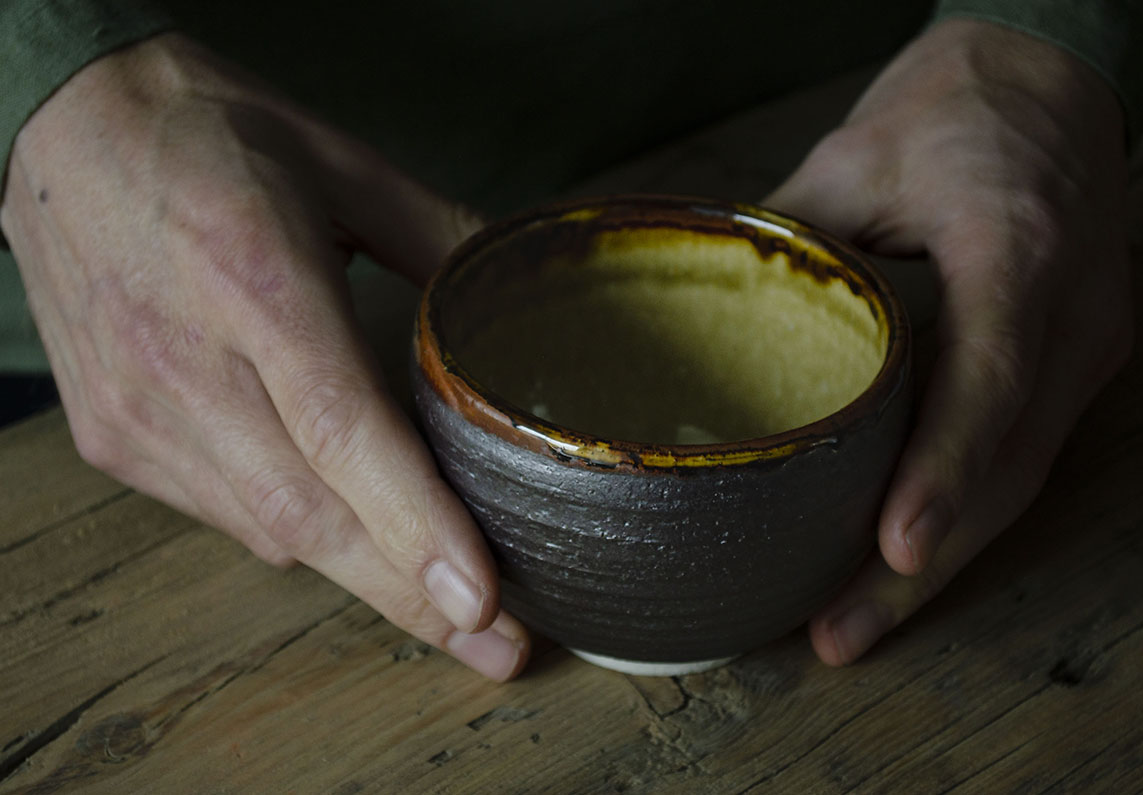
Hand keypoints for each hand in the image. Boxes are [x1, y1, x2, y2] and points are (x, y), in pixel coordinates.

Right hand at [0, 34, 528, 679]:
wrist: (59, 125)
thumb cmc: (206, 132)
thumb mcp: (342, 161)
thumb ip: (442, 236)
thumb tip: (520, 295)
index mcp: (255, 279)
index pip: (341, 431)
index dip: (413, 525)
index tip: (480, 598)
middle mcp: (185, 361)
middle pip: (310, 515)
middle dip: (410, 595)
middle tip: (498, 649)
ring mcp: (138, 410)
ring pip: (268, 531)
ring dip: (361, 572)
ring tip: (442, 603)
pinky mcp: (112, 436)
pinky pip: (224, 514)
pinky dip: (297, 532)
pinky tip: (341, 524)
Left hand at [765, 19, 1132, 663]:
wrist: (1052, 76)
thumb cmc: (954, 106)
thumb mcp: (855, 155)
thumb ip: (786, 242)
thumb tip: (702, 315)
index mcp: (1019, 245)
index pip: (992, 375)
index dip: (944, 469)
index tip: (894, 547)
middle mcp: (1071, 311)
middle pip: (1009, 465)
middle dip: (926, 564)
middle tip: (839, 633)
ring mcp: (1083, 343)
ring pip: (1020, 479)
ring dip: (942, 559)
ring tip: (855, 622)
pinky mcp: (1070, 361)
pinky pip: (1020, 455)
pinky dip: (958, 513)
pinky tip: (899, 560)